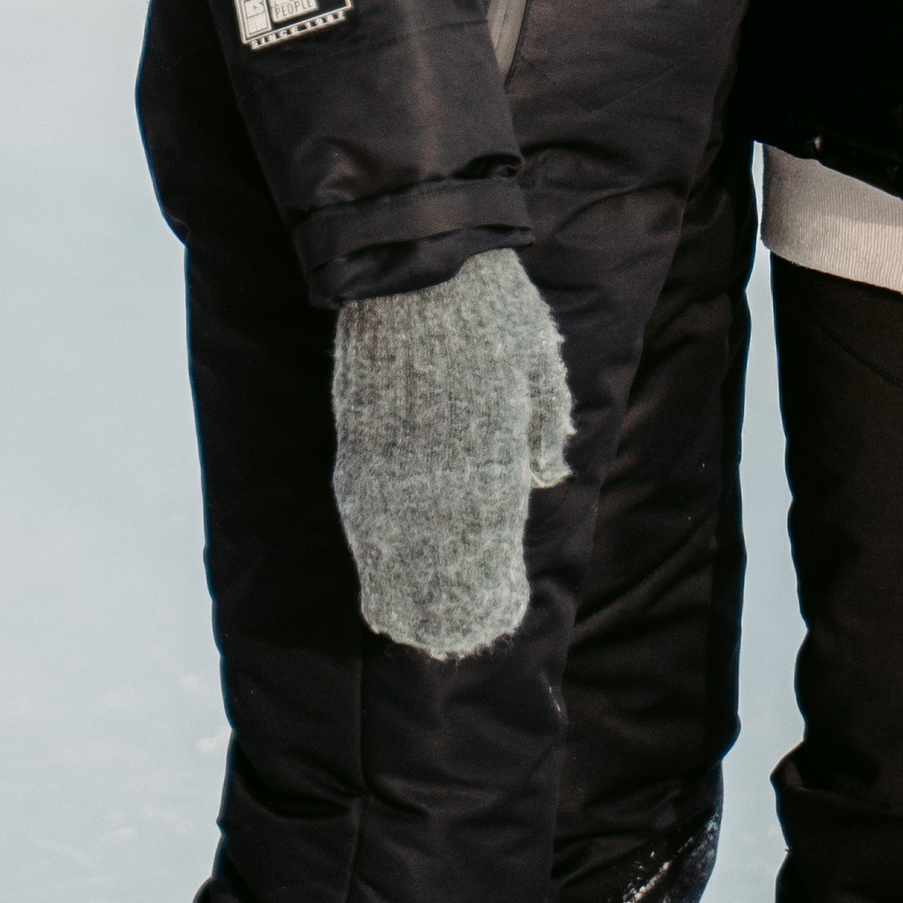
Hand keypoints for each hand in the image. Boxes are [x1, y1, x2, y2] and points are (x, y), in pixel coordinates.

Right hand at [331, 248, 572, 657]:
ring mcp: (393, 451)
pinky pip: (363, 507)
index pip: (489, 534)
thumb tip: (544, 477)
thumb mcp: (538, 361)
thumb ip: (544, 422)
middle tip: (449, 639)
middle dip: (444, 599)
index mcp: (491, 443)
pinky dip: (371, 547)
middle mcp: (440, 458)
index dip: (489, 580)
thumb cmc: (491, 306)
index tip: (495, 615)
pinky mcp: (358, 435)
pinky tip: (374, 573)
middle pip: (438, 550)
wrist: (419, 263)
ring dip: (402, 585)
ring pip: (394, 538)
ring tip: (408, 625)